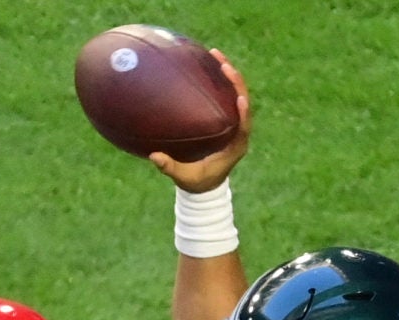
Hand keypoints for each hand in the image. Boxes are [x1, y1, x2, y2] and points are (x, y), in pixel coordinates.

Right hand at [148, 50, 251, 190]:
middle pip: (243, 103)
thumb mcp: (184, 177)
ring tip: (216, 54)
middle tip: (224, 64)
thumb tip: (154, 156)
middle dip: (236, 83)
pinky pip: (226, 95)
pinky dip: (219, 80)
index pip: (243, 128)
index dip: (244, 113)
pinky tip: (208, 63)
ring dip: (228, 74)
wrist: (205, 185)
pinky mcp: (225, 118)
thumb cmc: (196, 182)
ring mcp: (233, 123)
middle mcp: (237, 133)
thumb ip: (170, 168)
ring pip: (236, 95)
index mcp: (234, 148)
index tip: (240, 99)